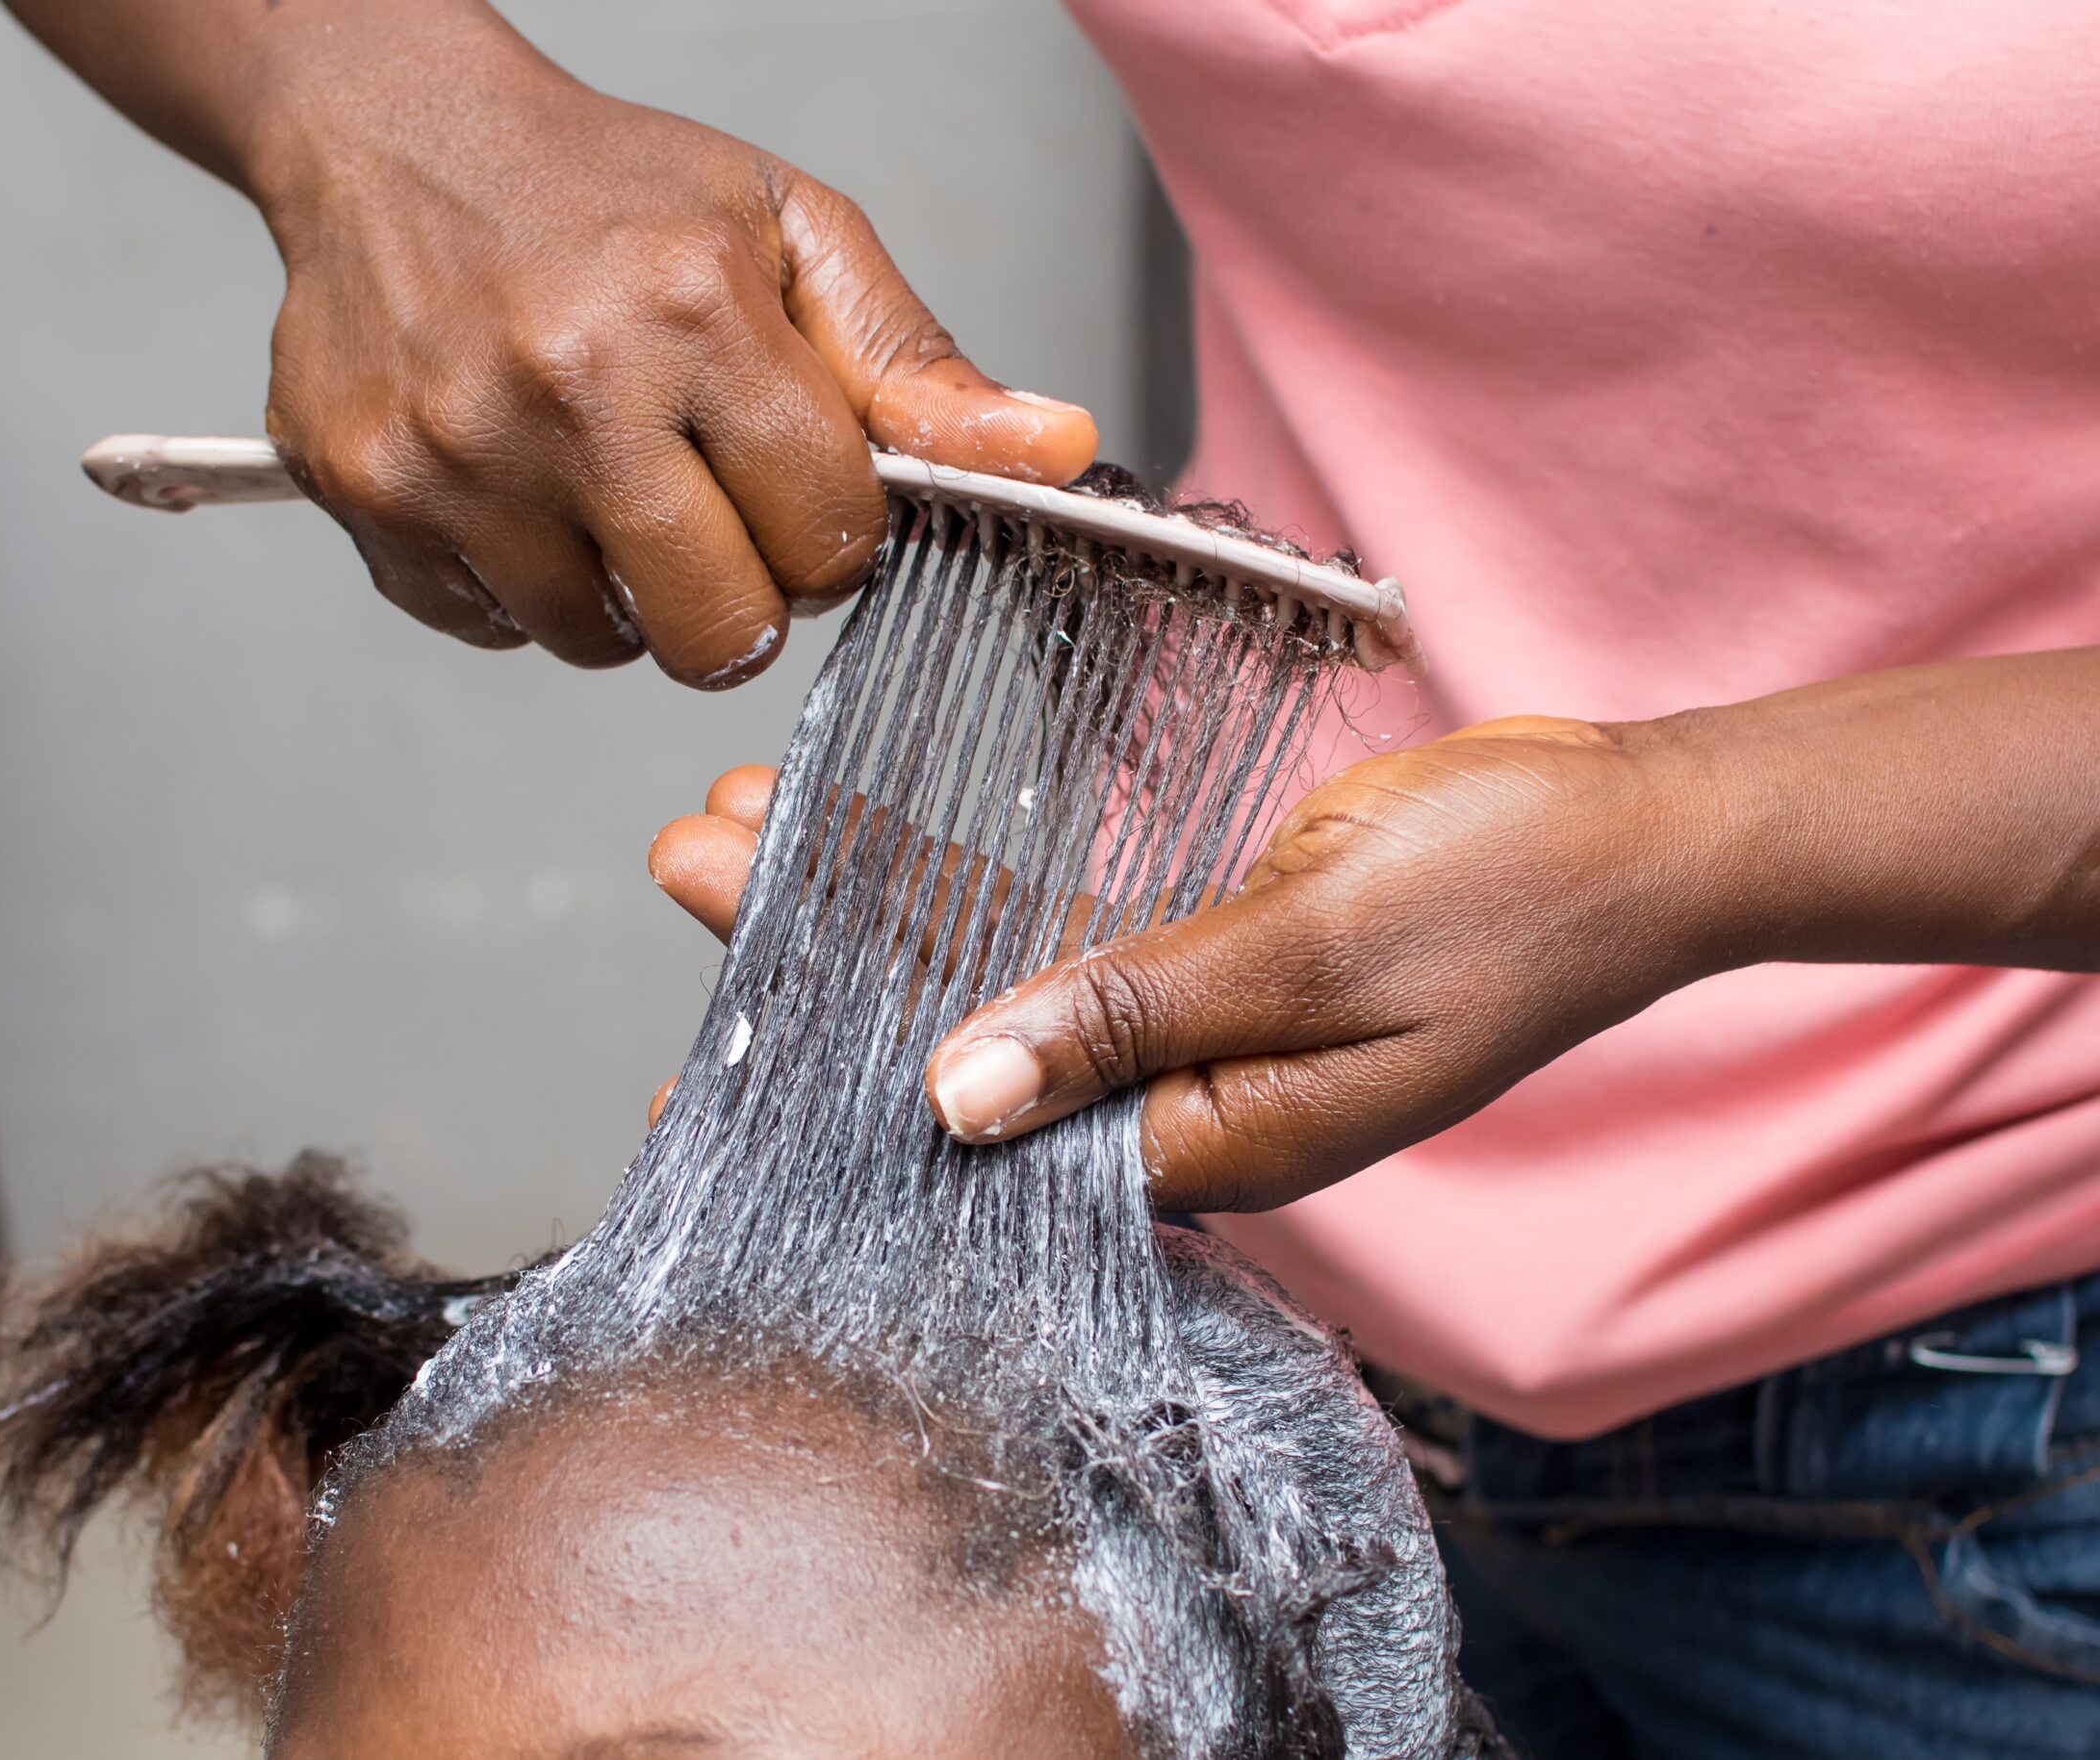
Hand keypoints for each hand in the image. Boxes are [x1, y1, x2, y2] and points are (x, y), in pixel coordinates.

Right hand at [240, 5, 1095, 683]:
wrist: (396, 138)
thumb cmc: (610, 193)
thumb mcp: (790, 238)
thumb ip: (918, 366)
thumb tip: (1058, 451)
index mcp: (692, 311)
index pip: (826, 539)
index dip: (830, 534)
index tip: (798, 487)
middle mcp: (565, 388)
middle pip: (719, 633)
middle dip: (741, 597)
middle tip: (711, 514)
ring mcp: (452, 453)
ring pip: (601, 644)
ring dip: (626, 593)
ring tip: (606, 481)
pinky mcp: (366, 496)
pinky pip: (493, 627)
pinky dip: (523, 584)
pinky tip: (521, 485)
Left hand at [647, 722, 1721, 1208]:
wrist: (1630, 832)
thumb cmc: (1509, 903)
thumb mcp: (1307, 956)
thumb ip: (1130, 1019)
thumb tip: (953, 1094)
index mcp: (1206, 1152)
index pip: (979, 1149)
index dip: (836, 1096)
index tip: (707, 1054)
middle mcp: (1178, 1111)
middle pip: (957, 1052)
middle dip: (819, 965)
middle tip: (692, 864)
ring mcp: (1188, 1033)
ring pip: (991, 977)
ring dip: (875, 903)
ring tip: (743, 824)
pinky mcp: (1200, 955)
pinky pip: (1056, 926)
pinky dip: (966, 878)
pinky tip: (871, 825)